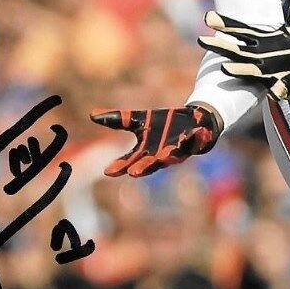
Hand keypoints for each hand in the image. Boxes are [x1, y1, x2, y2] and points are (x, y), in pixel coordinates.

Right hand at [90, 104, 220, 176]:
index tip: (107, 171)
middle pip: (150, 164)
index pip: (129, 161)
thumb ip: (119, 119)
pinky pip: (197, 142)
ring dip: (170, 156)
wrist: (192, 120)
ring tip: (164, 156)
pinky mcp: (196, 143)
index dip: (119, 166)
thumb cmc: (165, 123)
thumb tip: (91, 115)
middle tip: (133, 172)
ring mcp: (180, 150)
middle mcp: (161, 155)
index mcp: (147, 151)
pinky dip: (197, 138)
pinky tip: (198, 133)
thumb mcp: (140, 119)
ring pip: (174, 156)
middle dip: (143, 168)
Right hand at [199, 0, 289, 121]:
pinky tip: (274, 90)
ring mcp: (272, 73)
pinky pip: (278, 89)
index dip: (226, 24)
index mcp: (265, 40)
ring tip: (225, 68)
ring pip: (251, 71)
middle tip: (202, 40)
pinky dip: (276, 90)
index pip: (242, 31)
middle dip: (222, 46)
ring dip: (239, 70)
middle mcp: (263, 57)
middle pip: (238, 51)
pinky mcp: (286, 86)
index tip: (208, 18)